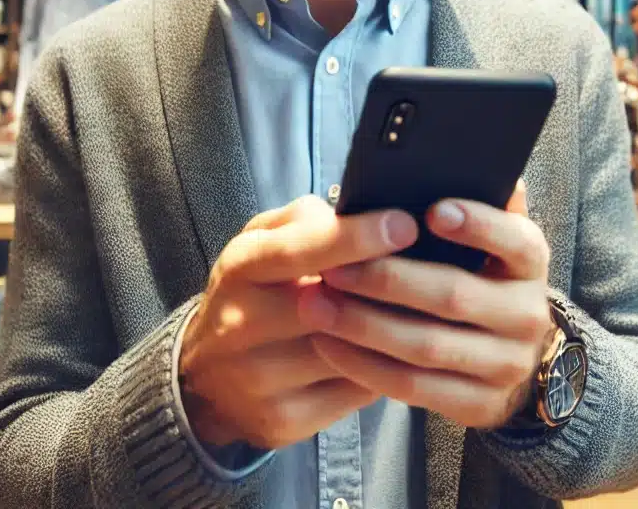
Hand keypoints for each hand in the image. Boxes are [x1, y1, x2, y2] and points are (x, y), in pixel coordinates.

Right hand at [177, 195, 418, 449]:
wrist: (207, 375)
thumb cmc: (254, 288)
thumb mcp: (265, 238)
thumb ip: (307, 220)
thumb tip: (358, 218)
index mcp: (240, 267)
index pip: (298, 250)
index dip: (355, 238)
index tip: (405, 225)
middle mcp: (240, 325)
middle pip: (328, 307)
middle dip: (385, 288)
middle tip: (430, 269)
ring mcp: (258, 379)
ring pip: (348, 353)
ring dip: (392, 329)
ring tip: (420, 306)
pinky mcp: (281, 420)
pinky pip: (353, 392)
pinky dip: (383, 367)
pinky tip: (396, 348)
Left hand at [299, 181, 553, 430]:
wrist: (512, 354)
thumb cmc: (482, 272)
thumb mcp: (492, 234)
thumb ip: (480, 199)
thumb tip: (466, 151)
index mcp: (530, 261)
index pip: (514, 240)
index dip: (476, 225)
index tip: (431, 211)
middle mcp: (527, 313)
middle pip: (453, 296)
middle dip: (388, 279)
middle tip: (335, 265)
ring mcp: (505, 364)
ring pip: (426, 346)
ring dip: (364, 325)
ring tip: (315, 302)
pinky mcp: (477, 405)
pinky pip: (414, 388)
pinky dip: (366, 366)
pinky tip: (328, 344)